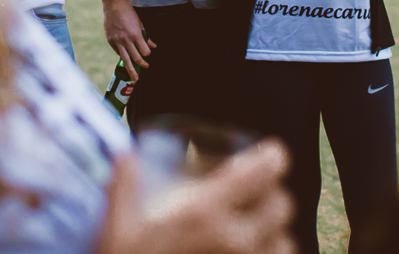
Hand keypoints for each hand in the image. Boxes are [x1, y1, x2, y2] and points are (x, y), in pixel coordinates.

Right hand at [96, 142, 294, 253]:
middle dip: (271, 195)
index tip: (269, 155)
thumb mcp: (114, 228)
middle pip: (282, 206)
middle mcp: (233, 240)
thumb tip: (122, 154)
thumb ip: (121, 185)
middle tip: (253, 195)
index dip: (272, 157)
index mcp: (203, 212)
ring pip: (284, 243)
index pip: (264, 171)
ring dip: (273, 233)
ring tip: (252, 232)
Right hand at [102, 0, 154, 78]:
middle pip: (136, 58)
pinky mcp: (111, 41)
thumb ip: (146, 36)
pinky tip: (126, 58)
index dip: (147, 55)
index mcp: (136, 35)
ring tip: (134, 78)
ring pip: (126, 60)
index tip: (148, 55)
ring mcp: (117, 41)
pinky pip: (118, 52)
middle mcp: (126, 40)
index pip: (144, 52)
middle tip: (145, 68)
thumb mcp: (140, 23)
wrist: (114, 5)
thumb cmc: (129, 12)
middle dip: (142, 65)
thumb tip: (153, 47)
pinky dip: (123, 56)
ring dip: (131, 70)